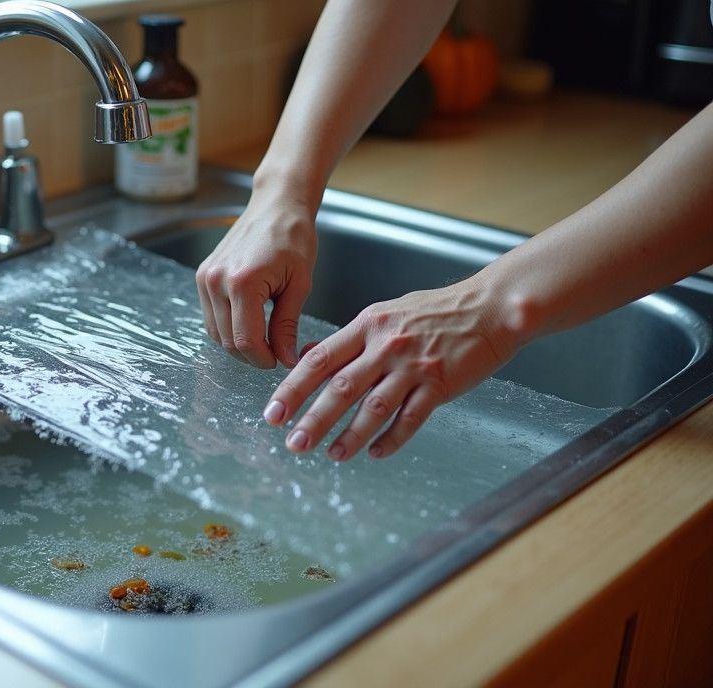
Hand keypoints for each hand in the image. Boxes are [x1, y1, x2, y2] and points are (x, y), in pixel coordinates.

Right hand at [196, 196, 317, 368]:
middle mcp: (216, 281)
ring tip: (263, 340)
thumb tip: (286, 358)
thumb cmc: (293, 238)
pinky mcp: (202, 276)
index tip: (279, 360)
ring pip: (215, 332)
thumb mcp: (299, 285)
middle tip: (274, 354)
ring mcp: (205, 278)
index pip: (245, 340)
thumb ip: (287, 325)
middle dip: (251, 355)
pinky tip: (248, 323)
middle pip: (227, 341)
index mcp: (243, 283)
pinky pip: (211, 315)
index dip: (262, 359)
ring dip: (237, 344)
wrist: (276, 205)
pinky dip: (227, 327)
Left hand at [262, 277, 521, 460]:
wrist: (490, 307)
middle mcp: (386, 346)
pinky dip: (391, 439)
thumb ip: (349, 339)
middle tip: (294, 443)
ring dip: (350, 435)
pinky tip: (376, 453)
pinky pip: (410, 418)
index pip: (319, 360)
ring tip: (332, 455)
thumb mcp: (384, 314)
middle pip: (340, 387)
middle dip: (313, 419)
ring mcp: (413, 366)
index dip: (292, 388)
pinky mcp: (440, 384)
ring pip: (373, 407)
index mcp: (367, 326)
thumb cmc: (436, 311)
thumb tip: (308, 356)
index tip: (274, 412)